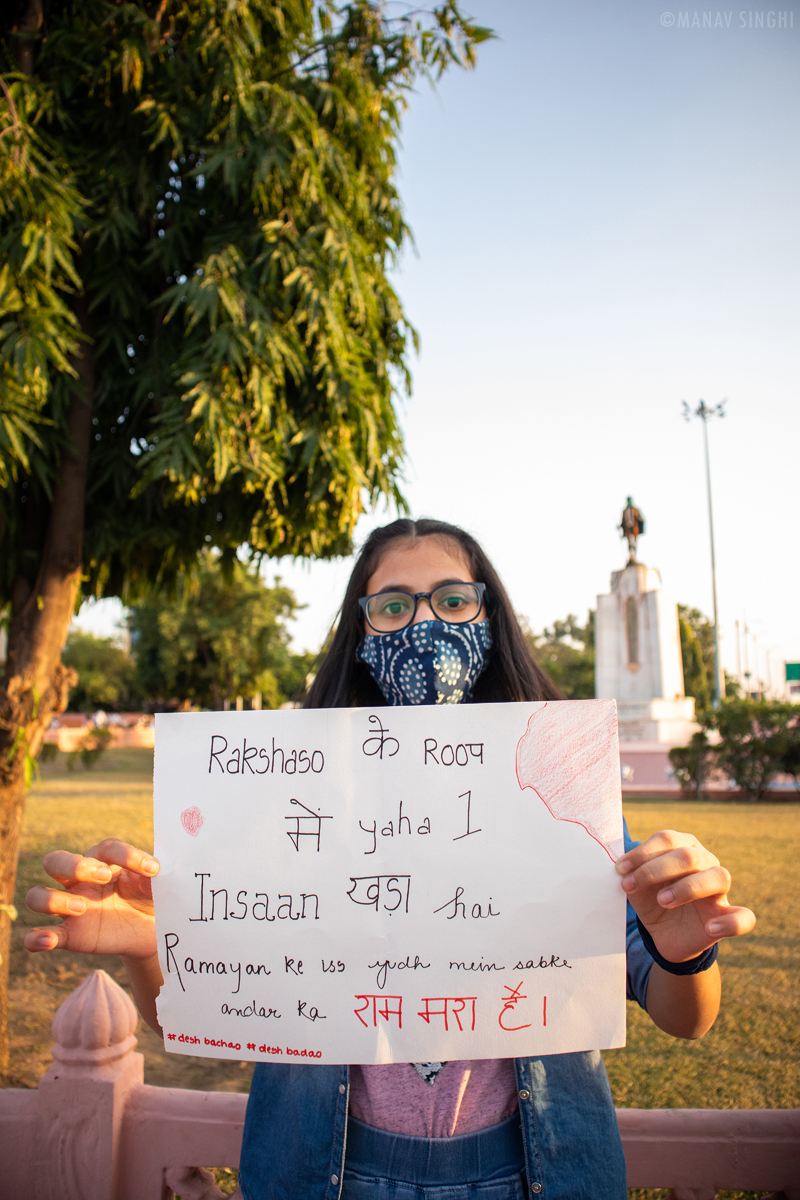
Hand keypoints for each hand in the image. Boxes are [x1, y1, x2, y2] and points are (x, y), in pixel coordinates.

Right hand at [24, 839, 159, 959]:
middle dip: (73, 864)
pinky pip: (37, 935)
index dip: (127, 855)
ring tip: (81, 908)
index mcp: (105, 862)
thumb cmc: (151, 900)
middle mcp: (81, 880)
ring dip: (53, 899)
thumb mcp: (159, 888)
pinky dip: (35, 938)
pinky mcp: (69, 935)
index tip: (152, 869)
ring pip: (37, 895)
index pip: (106, 849)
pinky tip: (48, 940)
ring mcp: (71, 907)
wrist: (150, 933)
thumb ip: (155, 880)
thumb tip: (154, 874)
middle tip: (105, 876)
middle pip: (55, 861)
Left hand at [616, 829, 754, 962]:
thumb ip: (631, 874)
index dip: (643, 853)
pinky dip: (730, 922)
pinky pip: (744, 917)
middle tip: (632, 886)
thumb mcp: (637, 887)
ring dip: (688, 888)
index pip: (667, 839)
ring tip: (663, 901)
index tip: (620, 869)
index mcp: (683, 847)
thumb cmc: (652, 900)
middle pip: (689, 856)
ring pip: (719, 877)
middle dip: (656, 870)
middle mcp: (706, 862)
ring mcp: (720, 890)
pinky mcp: (728, 916)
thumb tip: (620, 866)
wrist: (665, 935)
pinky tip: (710, 928)